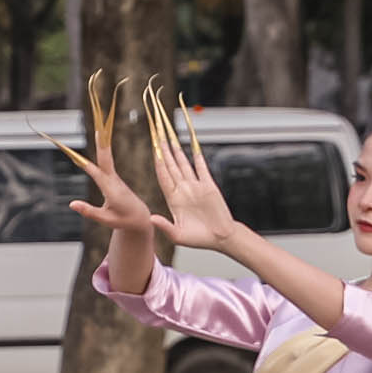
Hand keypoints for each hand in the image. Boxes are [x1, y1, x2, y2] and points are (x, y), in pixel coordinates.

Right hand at [58, 90, 156, 241]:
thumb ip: (89, 211)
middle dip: (101, 136)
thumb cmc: (123, 221)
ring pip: (105, 152)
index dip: (85, 159)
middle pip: (104, 153)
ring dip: (101, 134)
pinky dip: (102, 144)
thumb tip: (71, 203)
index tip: (77, 148)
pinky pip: (105, 158)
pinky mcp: (112, 176)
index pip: (95, 170)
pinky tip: (99, 135)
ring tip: (97, 117)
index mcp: (110, 188)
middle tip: (98, 118)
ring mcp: (113, 176)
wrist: (140, 219)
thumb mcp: (106, 219)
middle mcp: (112, 178)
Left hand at [144, 117, 244, 256]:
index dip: (157, 161)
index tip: (151, 149)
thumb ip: (165, 226)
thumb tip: (151, 219)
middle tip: (157, 133)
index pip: (162, 175)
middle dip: (163, 149)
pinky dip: (197, 155)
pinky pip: (202, 167)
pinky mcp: (209, 186)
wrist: (220, 238)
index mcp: (173, 199)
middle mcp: (183, 189)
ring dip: (176, 149)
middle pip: (170, 164)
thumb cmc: (199, 239)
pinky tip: (193, 144)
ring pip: (183, 163)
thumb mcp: (178, 236)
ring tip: (169, 134)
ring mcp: (195, 186)